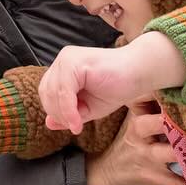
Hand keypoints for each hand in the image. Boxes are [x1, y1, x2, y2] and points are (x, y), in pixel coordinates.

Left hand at [39, 32, 185, 133]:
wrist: (139, 74)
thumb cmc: (117, 88)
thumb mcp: (88, 107)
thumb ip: (68, 114)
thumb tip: (48, 123)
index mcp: (64, 68)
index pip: (46, 92)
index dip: (56, 111)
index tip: (74, 125)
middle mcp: (63, 60)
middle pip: (46, 92)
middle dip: (58, 114)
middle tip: (76, 124)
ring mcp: (68, 59)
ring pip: (52, 93)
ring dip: (63, 115)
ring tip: (79, 124)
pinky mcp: (75, 62)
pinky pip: (63, 92)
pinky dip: (68, 111)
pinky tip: (78, 122)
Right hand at [85, 100, 185, 184]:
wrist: (107, 174)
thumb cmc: (129, 143)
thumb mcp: (135, 119)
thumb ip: (155, 104)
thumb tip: (183, 84)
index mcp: (139, 115)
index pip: (152, 97)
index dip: (172, 92)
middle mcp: (142, 133)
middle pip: (162, 122)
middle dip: (183, 119)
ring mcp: (147, 155)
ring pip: (171, 152)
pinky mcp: (153, 176)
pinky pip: (174, 183)